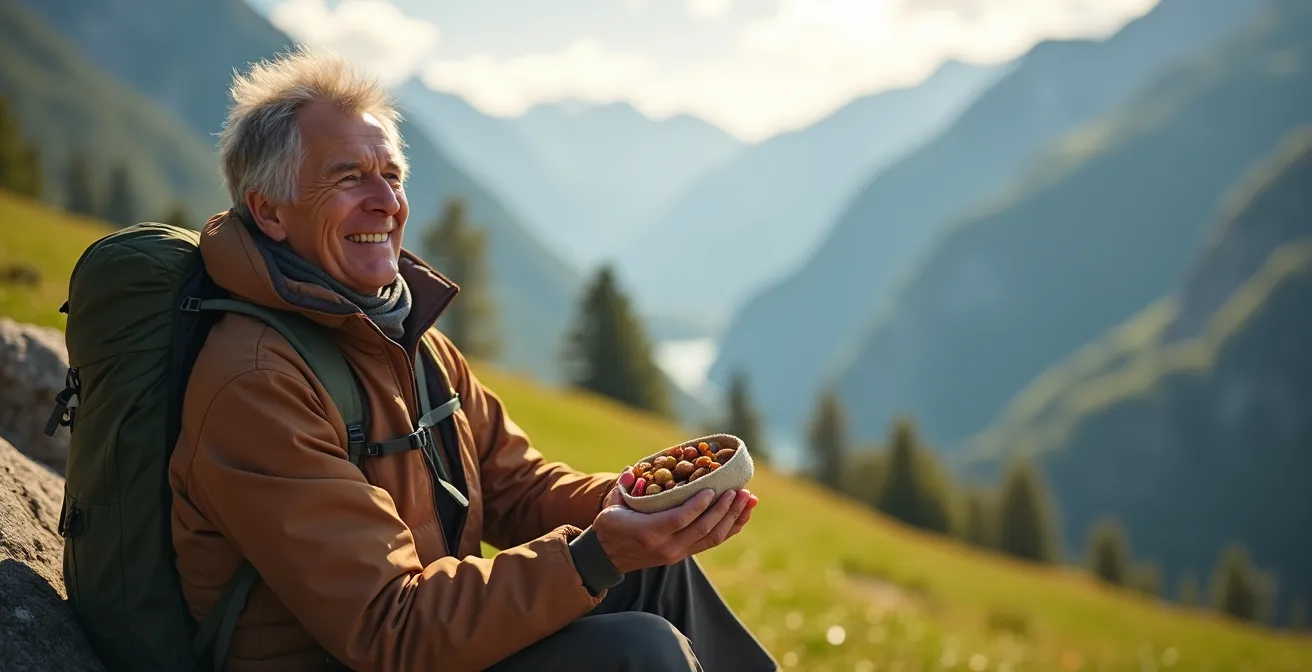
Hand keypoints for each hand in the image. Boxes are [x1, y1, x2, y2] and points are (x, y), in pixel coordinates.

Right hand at [593, 485, 757, 574]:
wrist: (609, 556)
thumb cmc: (611, 525)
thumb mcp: (612, 506)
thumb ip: (624, 488)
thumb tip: (632, 470)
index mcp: (649, 532)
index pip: (680, 519)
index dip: (699, 505)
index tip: (714, 489)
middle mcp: (667, 546)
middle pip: (703, 529)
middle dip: (725, 509)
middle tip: (741, 490)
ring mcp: (677, 553)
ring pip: (712, 538)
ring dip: (733, 518)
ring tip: (749, 499)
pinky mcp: (685, 554)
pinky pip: (712, 542)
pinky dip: (730, 528)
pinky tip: (743, 515)